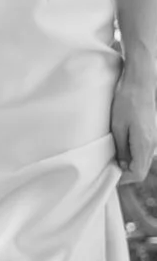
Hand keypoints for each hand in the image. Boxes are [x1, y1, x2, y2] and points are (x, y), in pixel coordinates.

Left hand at [111, 61, 156, 183]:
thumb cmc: (127, 101)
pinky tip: (121, 148)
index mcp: (144, 145)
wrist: (140, 82)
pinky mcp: (151, 132)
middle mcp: (152, 144)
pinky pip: (143, 150)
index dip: (123, 179)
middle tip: (109, 168)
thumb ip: (122, 149)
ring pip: (143, 160)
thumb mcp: (118, 128)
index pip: (138, 174)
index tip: (110, 175)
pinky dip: (133, 154)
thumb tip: (122, 166)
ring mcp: (153, 138)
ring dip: (129, 163)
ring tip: (113, 158)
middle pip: (141, 169)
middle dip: (126, 173)